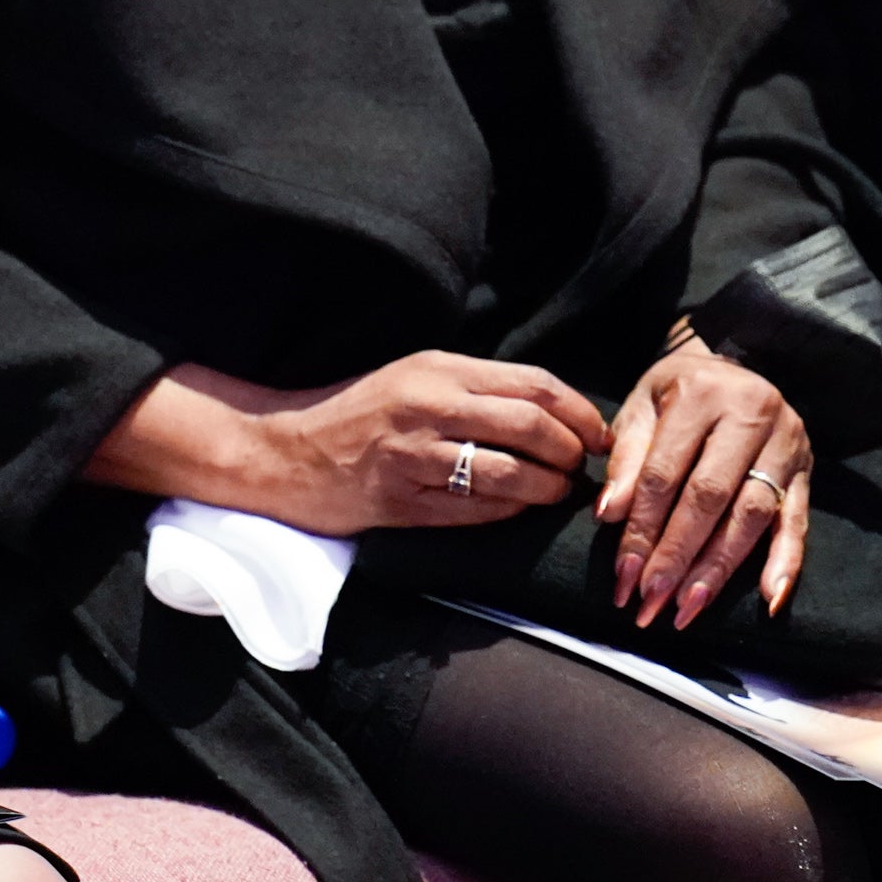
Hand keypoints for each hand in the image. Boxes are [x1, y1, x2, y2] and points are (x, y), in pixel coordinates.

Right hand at [89, 354, 612, 535]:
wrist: (283, 451)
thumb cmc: (357, 412)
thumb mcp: (414, 377)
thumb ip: (473, 387)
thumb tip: (548, 408)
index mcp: (438, 368)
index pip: (531, 383)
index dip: (577, 410)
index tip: (598, 432)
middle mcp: (429, 405)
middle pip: (531, 425)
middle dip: (571, 451)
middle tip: (585, 468)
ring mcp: (415, 455)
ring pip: (510, 472)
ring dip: (548, 488)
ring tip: (560, 494)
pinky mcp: (401, 501)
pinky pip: (475, 511)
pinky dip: (509, 513)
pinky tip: (520, 512)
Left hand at [596, 341, 812, 629]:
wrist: (733, 367)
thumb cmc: (679, 392)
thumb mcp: (643, 406)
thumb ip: (627, 457)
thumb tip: (610, 513)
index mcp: (701, 393)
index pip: (665, 473)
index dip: (642, 528)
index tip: (623, 575)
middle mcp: (750, 414)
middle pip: (710, 498)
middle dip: (677, 556)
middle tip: (651, 602)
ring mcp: (785, 442)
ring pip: (751, 515)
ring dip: (719, 568)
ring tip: (688, 607)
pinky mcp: (805, 469)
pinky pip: (798, 520)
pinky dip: (786, 562)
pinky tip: (769, 599)